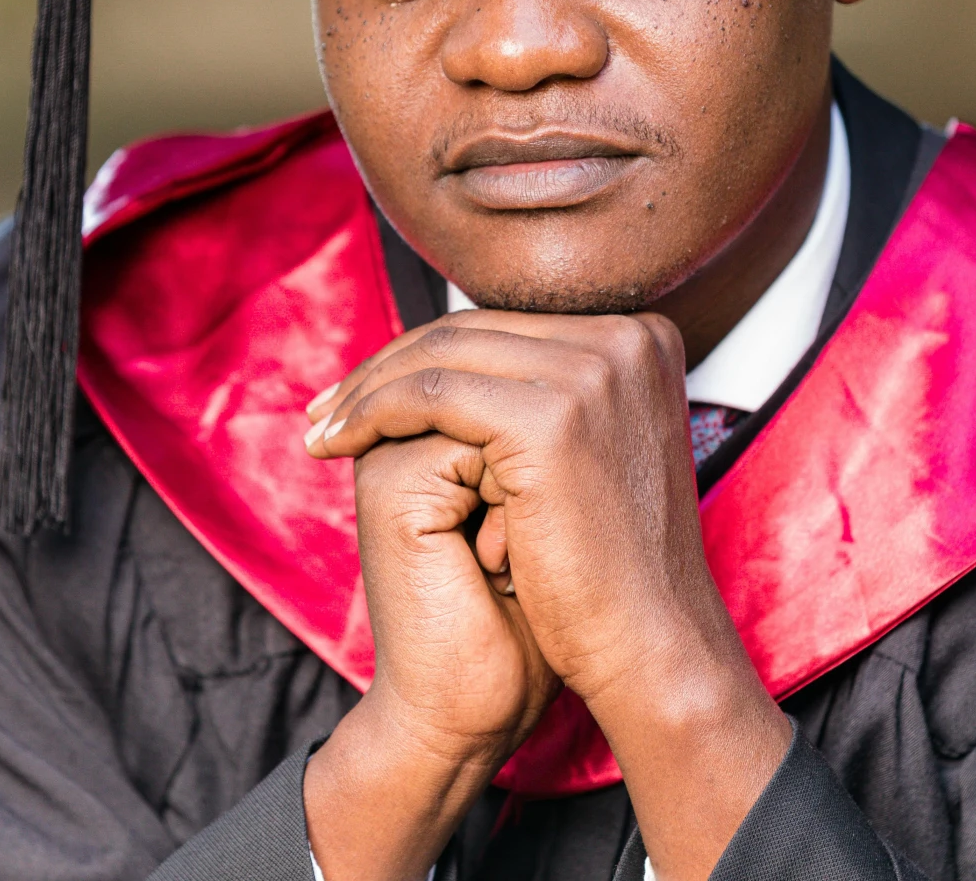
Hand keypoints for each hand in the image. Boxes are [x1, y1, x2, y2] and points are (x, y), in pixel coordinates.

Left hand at [306, 310, 792, 880]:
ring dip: (369, 391)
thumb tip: (465, 368)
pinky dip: (373, 414)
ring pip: (445, 355)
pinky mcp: (554, 417)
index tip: (368, 390)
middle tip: (328, 406)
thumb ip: (550, 399)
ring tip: (322, 430)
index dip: (430, 356)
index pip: (507, 328)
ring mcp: (596, 371)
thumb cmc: (615, 570)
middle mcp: (627, 337)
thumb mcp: (595, 456)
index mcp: (642, 338)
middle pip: (474, 331)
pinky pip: (432, 394)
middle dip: (389, 367)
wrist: (653, 647)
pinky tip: (337, 444)